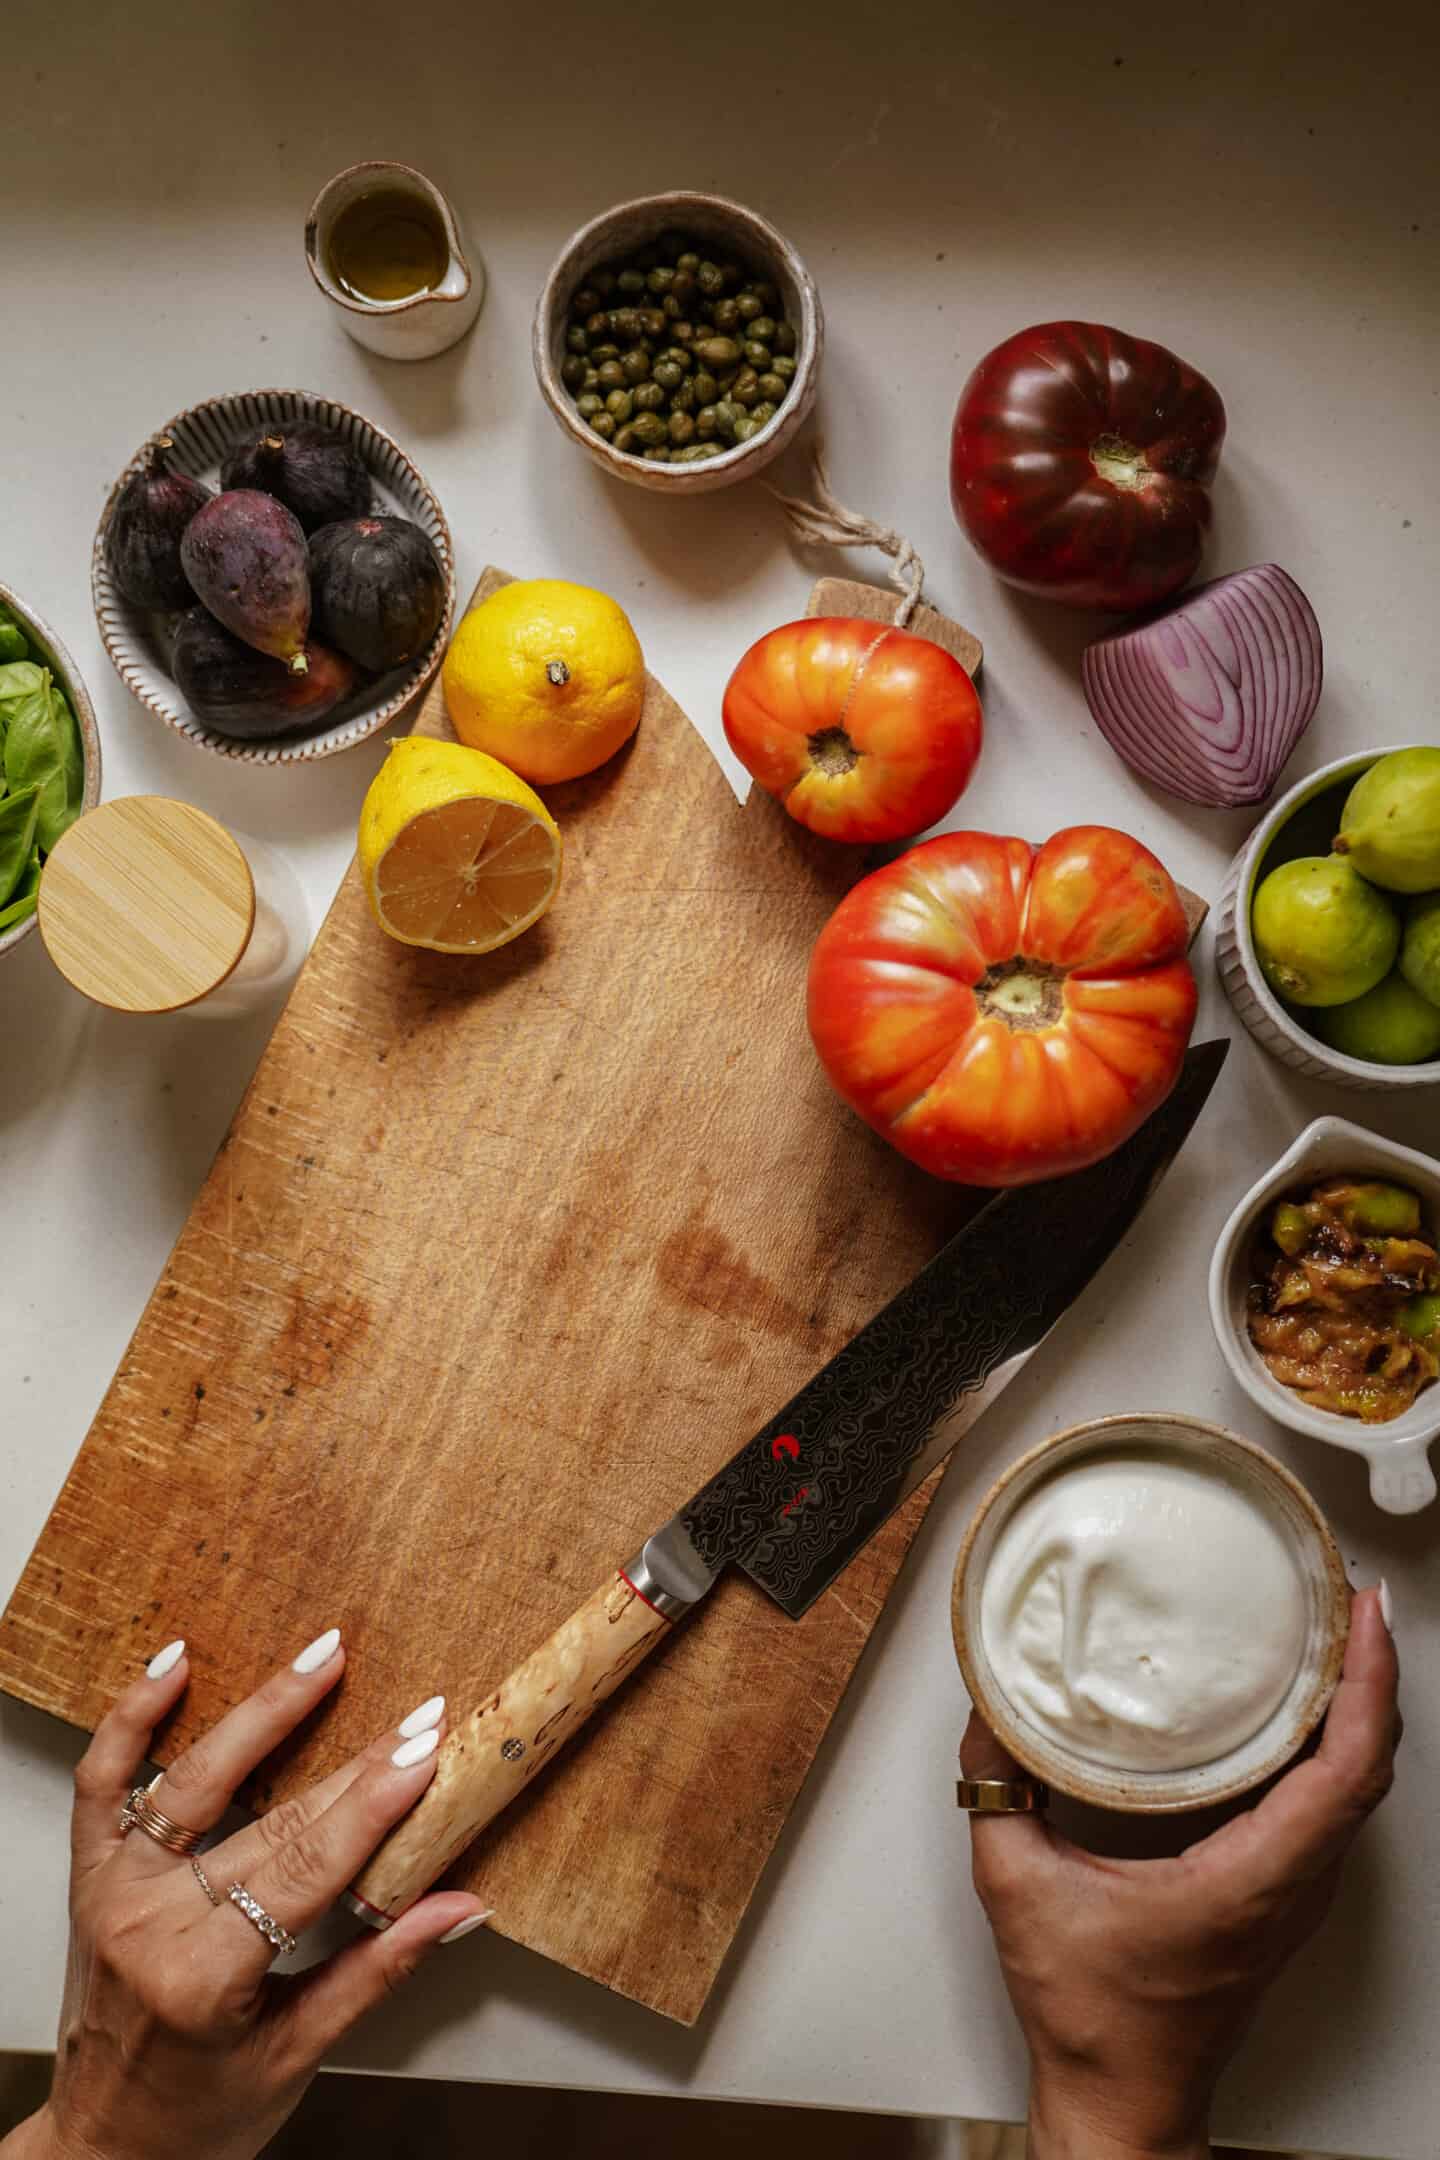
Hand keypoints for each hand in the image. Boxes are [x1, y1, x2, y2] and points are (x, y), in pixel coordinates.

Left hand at [6, 1631, 490, 2159]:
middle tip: (419, 1713)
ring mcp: (114, 1891)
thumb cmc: (199, 2118)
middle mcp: (149, 1922)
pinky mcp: (92, 1874)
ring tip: (324, 1654)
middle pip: (272, 1820)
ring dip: (267, 1710)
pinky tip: (177, 1662)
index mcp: (200, 1976)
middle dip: (357, 1763)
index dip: (372, 1806)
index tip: (425, 1753)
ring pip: (193, 1779)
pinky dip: (133, 1716)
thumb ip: (378, 1970)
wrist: (102, 2150)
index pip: (305, 1867)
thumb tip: (461, 1909)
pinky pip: (103, 1780)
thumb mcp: (298, 2055)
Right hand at [963, 1585, 1399, 2159]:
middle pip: (1371, 1768)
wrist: (1121, 2101)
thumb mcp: (1019, 1888)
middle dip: (1373, 1673)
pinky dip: (1338, 1747)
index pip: (1345, 1772)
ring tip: (1339, 1637)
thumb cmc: (1090, 2019)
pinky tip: (1307, 1711)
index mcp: (1250, 1882)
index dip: (1368, 1686)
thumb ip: (999, 1790)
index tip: (1363, 1617)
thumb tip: (989, 1710)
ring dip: (1360, 1709)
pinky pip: (1333, 1810)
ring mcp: (1294, 1898)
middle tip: (1350, 1598)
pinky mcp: (1281, 1901)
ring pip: (1359, 1790)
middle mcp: (1291, 1889)